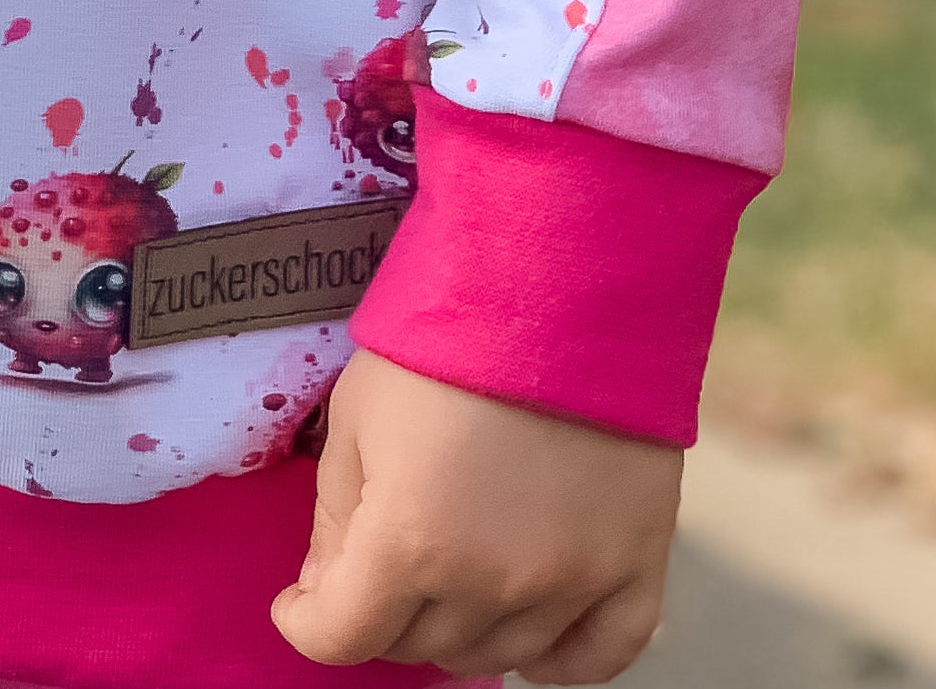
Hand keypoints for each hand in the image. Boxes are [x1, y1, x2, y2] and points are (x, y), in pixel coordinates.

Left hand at [270, 353, 678, 680]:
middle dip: (383, 614)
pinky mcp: (635, 564)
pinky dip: (560, 660)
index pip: (342, 636)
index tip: (300, 604)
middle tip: (375, 569)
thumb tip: (327, 586)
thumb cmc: (446, 336)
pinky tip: (531, 636)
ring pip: (497, 655)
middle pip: (419, 645)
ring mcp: (568, 582)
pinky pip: (600, 656)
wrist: (560, 283)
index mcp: (409, 543)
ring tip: (447, 578)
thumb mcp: (356, 410)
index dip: (309, 623)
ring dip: (460, 627)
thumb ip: (336, 512)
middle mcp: (489, 583)